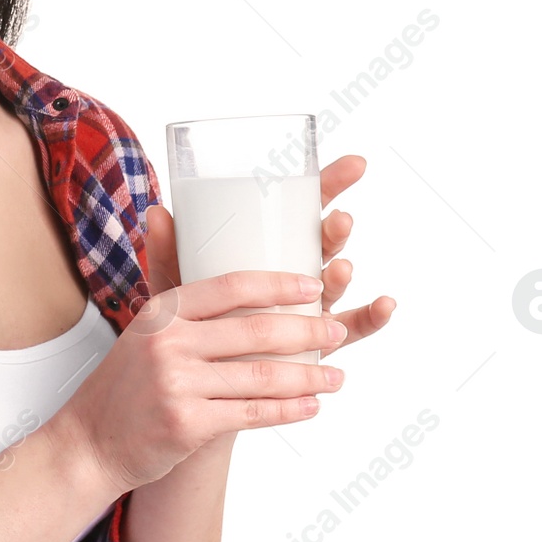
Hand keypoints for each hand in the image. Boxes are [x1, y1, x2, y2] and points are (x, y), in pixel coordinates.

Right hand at [48, 271, 344, 496]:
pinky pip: (252, 413)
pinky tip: (309, 407)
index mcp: (161, 312)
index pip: (231, 286)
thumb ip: (181, 302)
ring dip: (308, 377)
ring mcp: (177, 384)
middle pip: (256, 330)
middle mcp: (168, 343)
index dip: (279, 284)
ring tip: (335, 377)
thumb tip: (203, 246)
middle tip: (336, 332)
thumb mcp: (143, 333)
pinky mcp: (188, 423)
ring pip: (262, 375)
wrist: (89, 443)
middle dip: (307, 331)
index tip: (314, 285)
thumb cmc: (124, 387)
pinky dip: (288, 410)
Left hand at [141, 153, 396, 356]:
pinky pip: (352, 329)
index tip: (354, 165)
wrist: (194, 377)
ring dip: (343, 273)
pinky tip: (384, 305)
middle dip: (335, 230)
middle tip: (338, 220)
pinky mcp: (317, 343)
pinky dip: (372, 318)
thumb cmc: (190, 323)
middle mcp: (295, 273)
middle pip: (322, 243)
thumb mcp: (176, 284)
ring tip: (340, 267)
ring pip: (334, 283)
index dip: (329, 184)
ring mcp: (309, 307)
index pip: (302, 209)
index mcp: (268, 248)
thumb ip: (168, 252)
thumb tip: (157, 211)